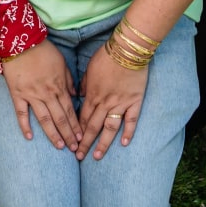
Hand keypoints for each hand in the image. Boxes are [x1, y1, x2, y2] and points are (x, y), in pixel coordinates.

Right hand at [0, 40, 79, 149]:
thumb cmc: (44, 51)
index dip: (76, 125)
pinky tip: (29, 137)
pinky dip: (25, 126)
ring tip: (60, 147)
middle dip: (69, 135)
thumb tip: (75, 95)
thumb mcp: (62, 63)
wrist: (21, 42)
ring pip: (45, 119)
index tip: (82, 137)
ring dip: (53, 134)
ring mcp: (32, 95)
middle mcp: (48, 94)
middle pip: (60, 118)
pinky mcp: (18, 94)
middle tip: (75, 149)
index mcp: (59, 86)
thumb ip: (69, 81)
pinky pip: (22, 113)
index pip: (70, 111)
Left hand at [77, 43, 149, 159]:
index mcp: (92, 94)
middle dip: (85, 143)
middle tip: (79, 157)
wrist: (127, 50)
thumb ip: (84, 84)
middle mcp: (104, 103)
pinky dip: (128, 132)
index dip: (76, 131)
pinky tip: (124, 144)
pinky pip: (131, 120)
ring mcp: (120, 104)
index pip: (82, 118)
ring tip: (97, 156)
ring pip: (109, 128)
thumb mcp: (89, 68)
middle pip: (93, 127)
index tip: (71, 142)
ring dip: (103, 143)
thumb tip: (80, 95)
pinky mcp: (134, 101)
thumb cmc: (106, 56)